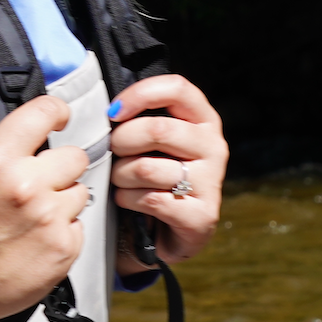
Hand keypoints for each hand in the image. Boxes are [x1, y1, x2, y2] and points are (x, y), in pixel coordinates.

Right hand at [0, 95, 89, 321]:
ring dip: (63, 201)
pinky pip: (79, 224)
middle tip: (41, 183)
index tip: (58, 119)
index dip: (56, 112)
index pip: (44, 111)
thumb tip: (24, 134)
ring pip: (80, 191)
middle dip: (60, 168)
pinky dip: (62, 230)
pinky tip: (38, 238)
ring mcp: (49, 216)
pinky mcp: (64, 245)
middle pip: (75, 155)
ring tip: (36, 216)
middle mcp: (26, 183)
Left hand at [108, 74, 225, 267]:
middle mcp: (213, 147)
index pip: (177, 88)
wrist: (168, 232)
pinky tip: (128, 200)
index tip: (114, 112)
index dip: (140, 95)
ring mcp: (211, 182)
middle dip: (121, 141)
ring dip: (120, 175)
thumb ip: (141, 119)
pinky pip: (149, 199)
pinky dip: (127, 199)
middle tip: (112, 152)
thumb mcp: (152, 141)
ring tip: (120, 180)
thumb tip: (108, 109)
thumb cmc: (154, 176)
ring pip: (147, 168)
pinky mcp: (201, 215)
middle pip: (158, 129)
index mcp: (203, 120)